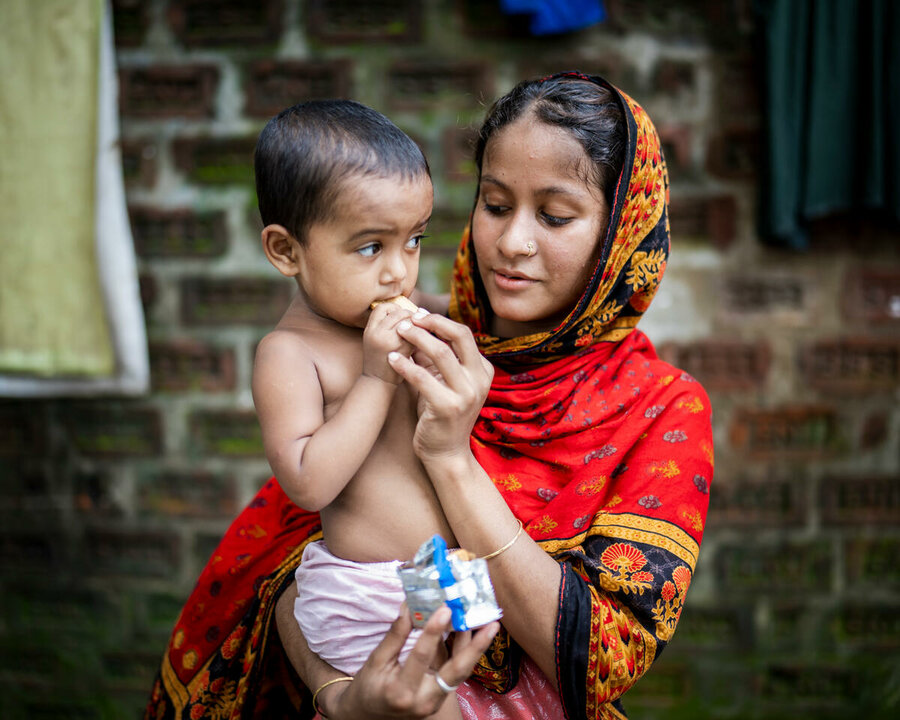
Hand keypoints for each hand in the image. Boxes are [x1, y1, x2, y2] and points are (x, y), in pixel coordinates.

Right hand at [326, 606, 498, 718]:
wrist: (368, 716)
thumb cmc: (368, 687)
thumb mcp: (375, 660)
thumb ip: (395, 634)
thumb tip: (409, 605)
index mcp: (402, 691)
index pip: (421, 656)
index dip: (433, 630)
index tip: (445, 608)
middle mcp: (424, 701)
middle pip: (456, 671)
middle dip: (476, 647)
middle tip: (491, 623)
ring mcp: (435, 702)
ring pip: (461, 672)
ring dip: (475, 648)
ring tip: (489, 624)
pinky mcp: (441, 698)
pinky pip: (456, 673)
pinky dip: (464, 652)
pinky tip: (470, 632)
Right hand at [362, 303, 421, 383]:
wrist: (377, 384)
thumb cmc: (379, 361)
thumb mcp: (374, 340)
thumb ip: (386, 325)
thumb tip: (410, 311)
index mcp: (370, 329)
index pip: (383, 307)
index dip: (394, 309)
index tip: (401, 318)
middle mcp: (377, 333)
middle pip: (398, 312)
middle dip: (409, 316)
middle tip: (414, 326)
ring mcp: (389, 341)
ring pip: (408, 321)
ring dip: (416, 325)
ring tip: (417, 333)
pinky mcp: (402, 349)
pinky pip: (415, 334)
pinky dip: (421, 335)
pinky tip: (420, 342)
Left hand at [388, 313, 492, 463]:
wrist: (446, 453)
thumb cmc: (441, 414)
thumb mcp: (444, 382)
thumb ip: (434, 358)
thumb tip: (414, 328)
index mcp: (482, 371)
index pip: (463, 334)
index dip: (439, 321)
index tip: (418, 315)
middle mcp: (479, 380)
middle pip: (458, 336)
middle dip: (431, 323)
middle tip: (408, 319)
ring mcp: (466, 394)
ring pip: (441, 353)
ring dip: (416, 338)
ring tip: (398, 333)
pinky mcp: (447, 407)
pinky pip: (423, 378)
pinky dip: (405, 365)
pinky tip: (391, 359)